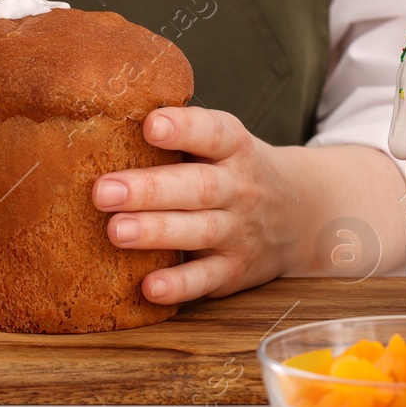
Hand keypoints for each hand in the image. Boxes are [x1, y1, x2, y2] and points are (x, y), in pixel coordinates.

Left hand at [92, 107, 302, 304]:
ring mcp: (238, 231)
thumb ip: (180, 132)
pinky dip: (179, 285)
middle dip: (149, 189)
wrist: (302, 214)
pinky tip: (149, 287)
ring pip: (200, 231)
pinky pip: (207, 279)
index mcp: (233, 147)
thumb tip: (105, 119)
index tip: (150, 125)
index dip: (183, 128)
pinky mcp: (234, 269)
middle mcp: (239, 188)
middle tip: (103, 191)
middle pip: (198, 187)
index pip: (212, 133)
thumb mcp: (224, 142)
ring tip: (115, 231)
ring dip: (156, 232)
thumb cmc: (235, 171)